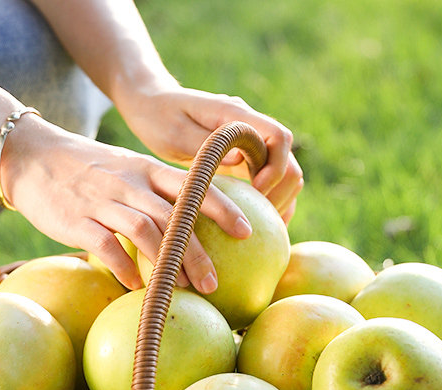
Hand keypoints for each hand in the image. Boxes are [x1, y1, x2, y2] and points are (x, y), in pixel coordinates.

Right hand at [0, 114, 253, 291]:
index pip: (192, 185)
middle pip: (173, 216)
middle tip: (214, 283)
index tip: (246, 231)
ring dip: (167, 263)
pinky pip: (105, 245)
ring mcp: (103, 200)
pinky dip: (125, 267)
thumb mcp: (127, 170)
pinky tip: (138, 287)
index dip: (222, 207)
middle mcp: (129, 183)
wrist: (30, 155)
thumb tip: (192, 227)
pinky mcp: (76, 219)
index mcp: (146, 169)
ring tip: (184, 290)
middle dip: (198, 252)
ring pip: (145, 230)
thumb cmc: (87, 171)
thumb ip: (157, 192)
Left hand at [115, 82, 303, 222]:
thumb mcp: (174, 132)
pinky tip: (259, 228)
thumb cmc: (158, 118)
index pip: (278, 137)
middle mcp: (251, 129)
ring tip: (265, 230)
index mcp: (236, 116)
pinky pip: (269, 184)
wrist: (151, 106)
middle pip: (289, 161)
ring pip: (285, 175)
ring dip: (281, 202)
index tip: (256, 192)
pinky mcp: (245, 161)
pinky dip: (270, 206)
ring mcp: (251, 146)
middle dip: (282, 192)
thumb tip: (240, 160)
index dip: (276, 167)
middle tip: (261, 219)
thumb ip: (206, 144)